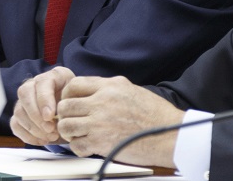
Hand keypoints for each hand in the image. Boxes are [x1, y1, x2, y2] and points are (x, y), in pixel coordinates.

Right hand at [10, 66, 75, 144]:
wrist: (75, 111)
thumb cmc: (77, 103)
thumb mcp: (80, 98)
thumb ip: (71, 102)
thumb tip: (58, 115)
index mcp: (53, 76)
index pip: (41, 83)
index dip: (44, 100)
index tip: (50, 116)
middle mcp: (35, 84)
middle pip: (24, 94)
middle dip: (36, 115)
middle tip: (50, 129)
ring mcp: (25, 100)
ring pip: (19, 111)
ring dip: (34, 128)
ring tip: (51, 136)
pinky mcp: (20, 115)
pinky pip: (15, 125)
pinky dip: (27, 136)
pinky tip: (43, 140)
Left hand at [56, 76, 182, 167]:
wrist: (168, 134)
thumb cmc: (154, 113)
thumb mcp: (130, 89)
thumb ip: (108, 88)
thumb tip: (89, 91)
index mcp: (109, 86)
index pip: (74, 85)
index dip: (67, 94)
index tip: (70, 102)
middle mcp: (101, 102)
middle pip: (65, 106)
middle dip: (65, 115)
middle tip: (72, 120)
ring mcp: (99, 122)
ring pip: (65, 126)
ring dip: (69, 131)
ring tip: (78, 133)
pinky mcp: (101, 142)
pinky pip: (76, 145)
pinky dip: (78, 147)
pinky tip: (88, 145)